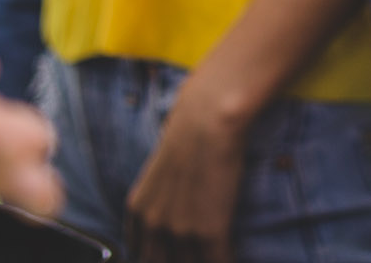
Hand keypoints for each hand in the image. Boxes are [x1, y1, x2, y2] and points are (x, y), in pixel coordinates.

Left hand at [125, 79, 246, 262]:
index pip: (140, 255)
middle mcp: (153, 226)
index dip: (161, 259)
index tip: (177, 255)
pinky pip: (218, 262)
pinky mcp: (209, 233)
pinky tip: (232, 256)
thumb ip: (156, 201)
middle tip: (196, 253)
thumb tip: (171, 216)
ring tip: (215, 254)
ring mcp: (179, 232)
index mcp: (138, 211)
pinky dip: (226, 261)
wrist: (208, 121)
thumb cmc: (189, 136)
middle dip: (180, 261)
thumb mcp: (157, 173)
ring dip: (204, 260)